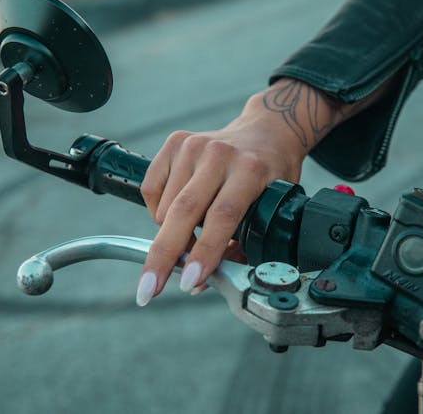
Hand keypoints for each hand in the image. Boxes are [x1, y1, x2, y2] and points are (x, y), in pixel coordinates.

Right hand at [135, 80, 343, 304]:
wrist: (266, 131)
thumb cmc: (271, 176)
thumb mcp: (273, 209)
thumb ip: (242, 248)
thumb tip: (200, 284)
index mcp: (251, 170)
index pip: (223, 216)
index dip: (205, 252)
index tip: (189, 282)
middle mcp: (220, 155)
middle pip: (185, 212)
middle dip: (164, 256)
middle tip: (149, 290)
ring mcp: (194, 145)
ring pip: (166, 208)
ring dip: (172, 235)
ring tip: (191, 237)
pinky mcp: (175, 142)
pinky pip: (151, 189)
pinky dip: (157, 212)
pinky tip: (176, 213)